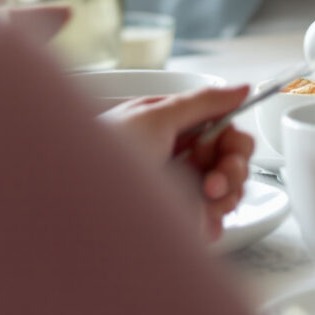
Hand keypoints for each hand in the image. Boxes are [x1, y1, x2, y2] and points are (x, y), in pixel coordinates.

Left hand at [98, 84, 256, 242]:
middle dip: (231, 173)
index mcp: (172, 127)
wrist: (71, 205)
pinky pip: (209, 221)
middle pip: (230, 161)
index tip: (224, 155)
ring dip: (222, 200)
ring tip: (199, 205)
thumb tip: (242, 89)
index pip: (224, 130)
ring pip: (226, 192)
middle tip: (212, 186)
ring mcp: (175, 191)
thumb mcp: (154, 119)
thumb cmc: (100, 157)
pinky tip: (200, 225)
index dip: (232, 144)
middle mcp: (176, 157)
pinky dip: (211, 223)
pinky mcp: (173, 220)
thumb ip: (202, 102)